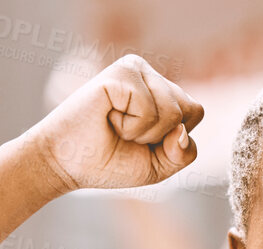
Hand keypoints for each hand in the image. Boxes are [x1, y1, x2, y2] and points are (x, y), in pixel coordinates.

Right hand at [22, 53, 202, 193]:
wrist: (66, 163)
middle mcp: (150, 74)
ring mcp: (135, 69)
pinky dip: (131, 127)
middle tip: (127, 135)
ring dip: (145, 133)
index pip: (196, 112)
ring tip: (117, 126)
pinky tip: (109, 118)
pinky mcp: (120, 73)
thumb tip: (182, 131)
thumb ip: (182, 153)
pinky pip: (150, 110)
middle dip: (161, 137)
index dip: (174, 140)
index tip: (143, 142)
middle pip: (189, 110)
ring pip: (173, 111)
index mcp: (161, 90)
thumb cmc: (109, 162)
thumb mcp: (158, 166)